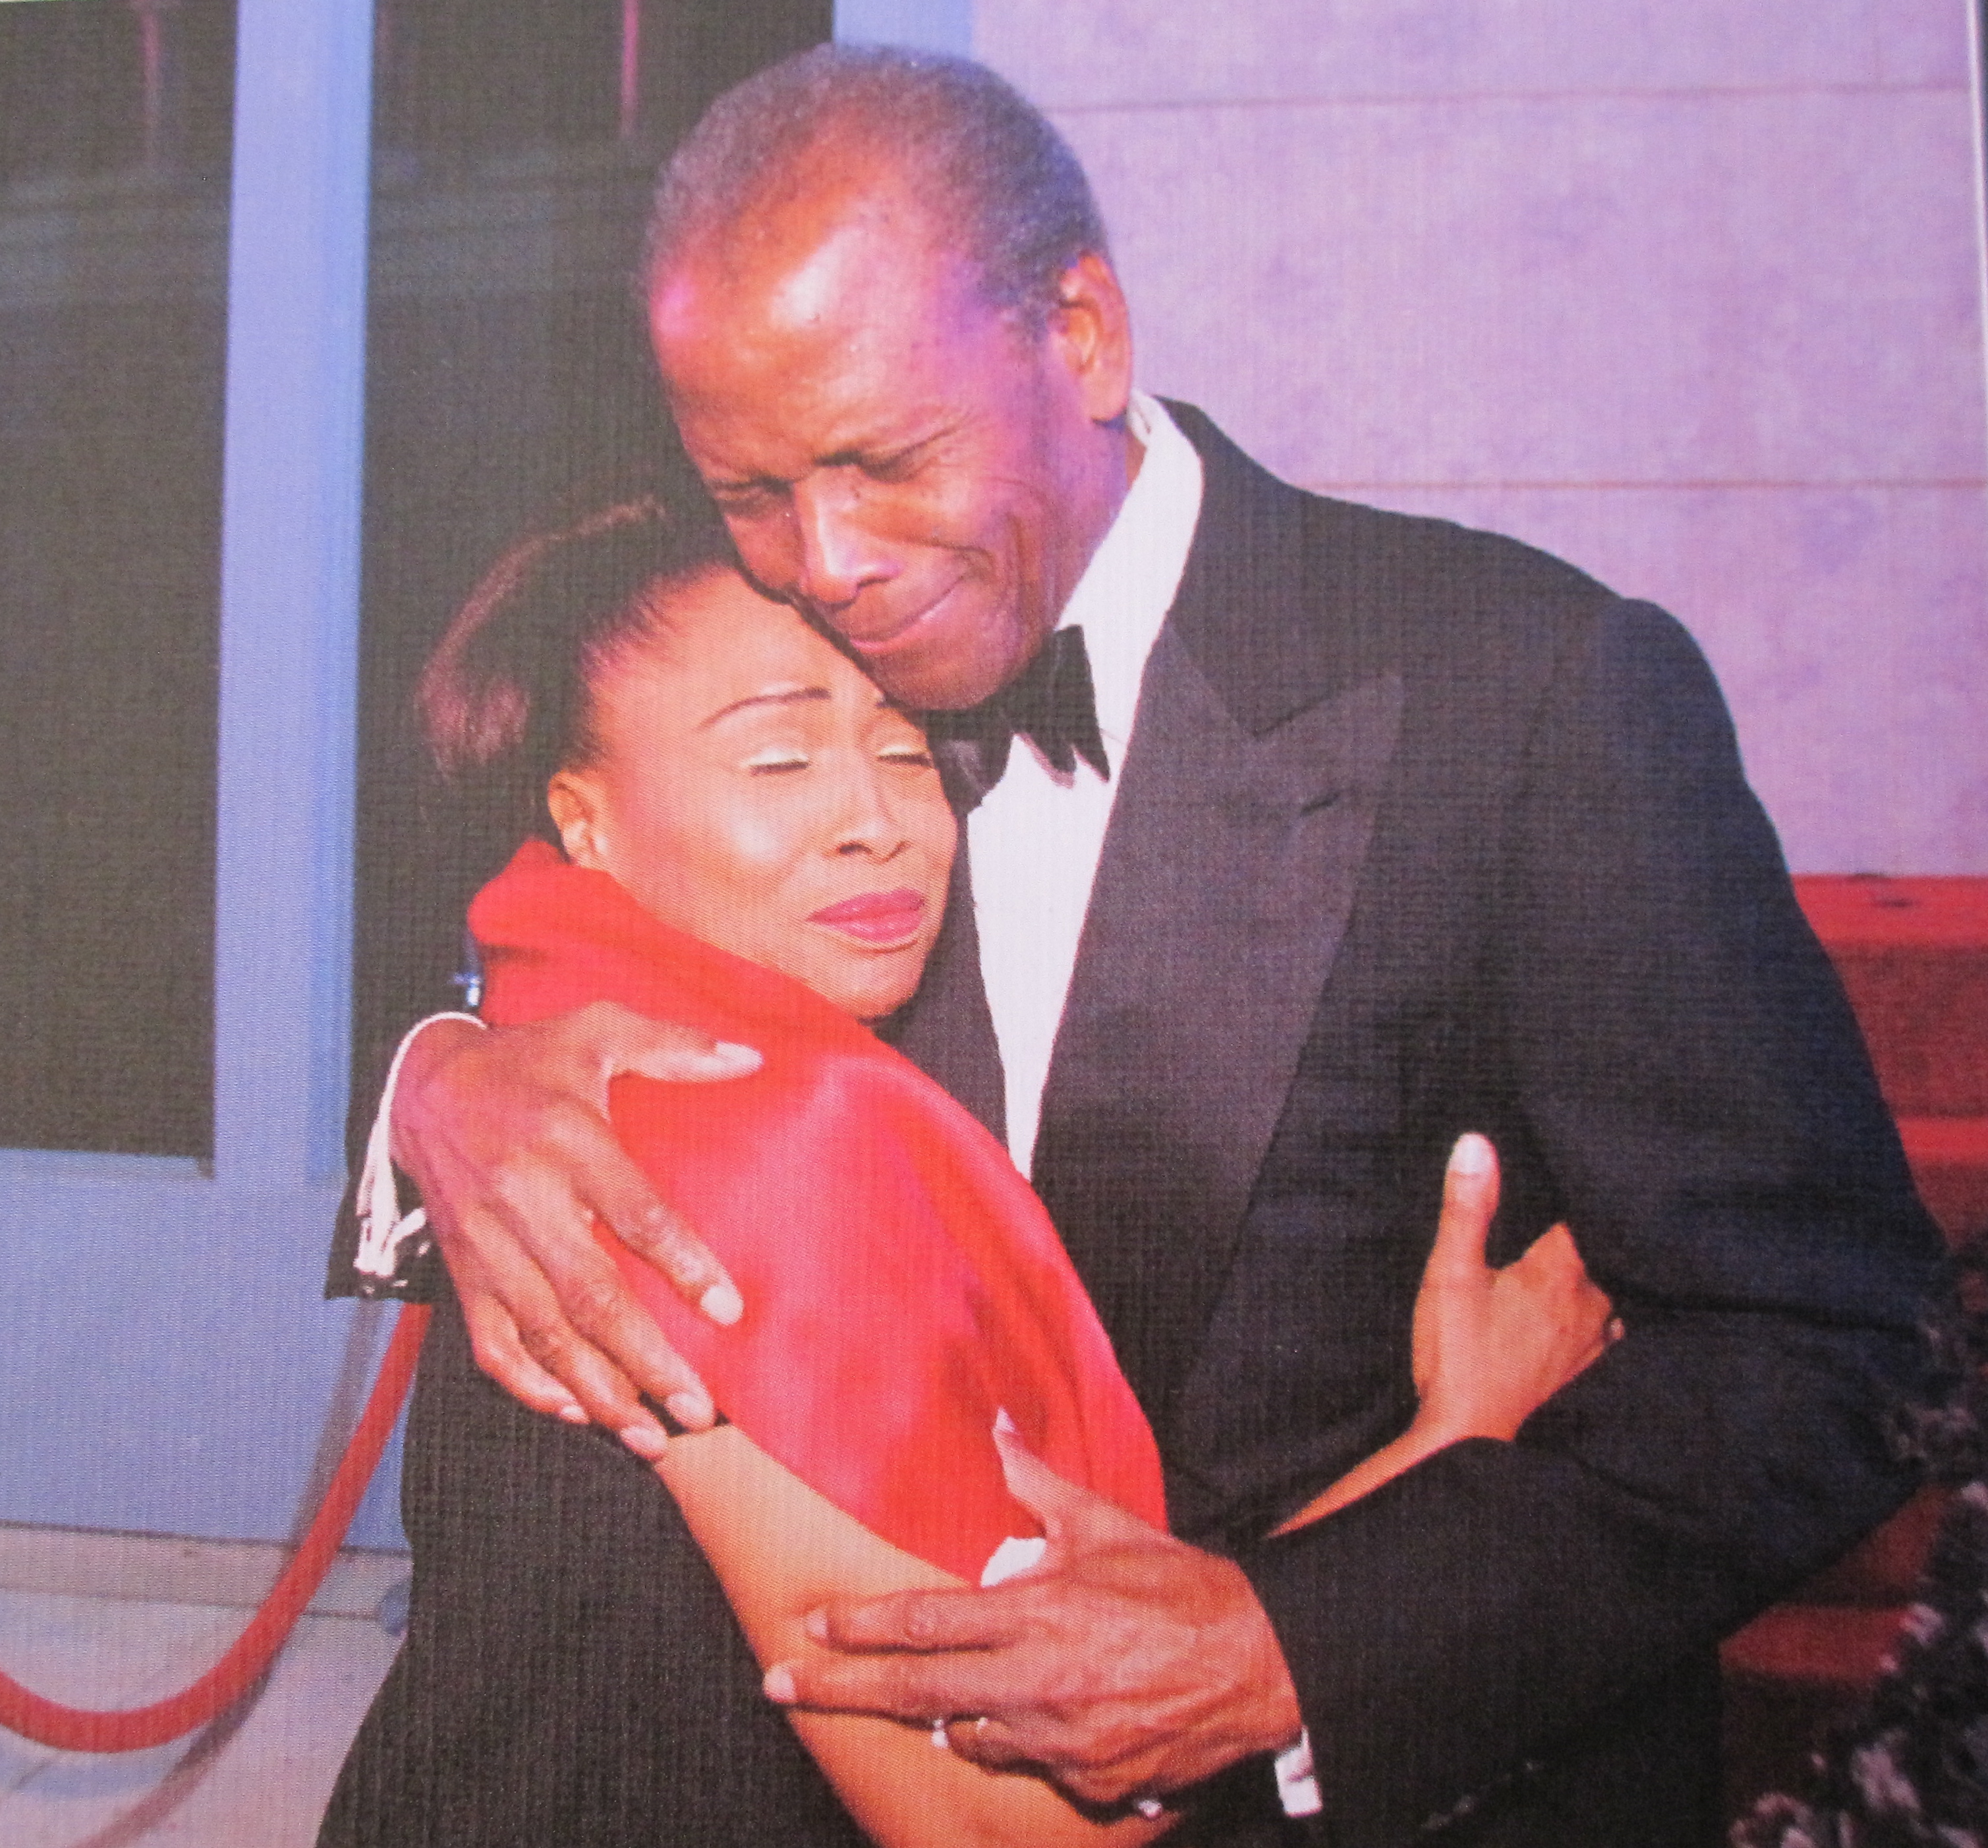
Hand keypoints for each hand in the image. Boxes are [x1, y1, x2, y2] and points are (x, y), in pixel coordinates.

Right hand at [391, 1001, 758, 1450]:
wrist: (424, 1084)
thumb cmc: (529, 1059)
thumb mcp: (598, 1029)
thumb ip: (674, 1046)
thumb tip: (750, 1059)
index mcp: (567, 1139)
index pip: (634, 1213)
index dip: (683, 1263)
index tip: (727, 1311)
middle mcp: (524, 1198)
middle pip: (590, 1294)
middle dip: (646, 1360)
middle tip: (699, 1409)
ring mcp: (487, 1243)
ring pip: (544, 1334)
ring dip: (599, 1392)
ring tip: (652, 1436)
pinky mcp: (462, 1271)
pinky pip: (492, 1343)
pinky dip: (531, 1385)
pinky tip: (577, 1411)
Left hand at [764, 1424, 1301, 1810]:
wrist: (1260, 1664)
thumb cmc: (1180, 1586)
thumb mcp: (1105, 1524)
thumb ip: (1038, 1485)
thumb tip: (998, 1432)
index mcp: (1035, 1612)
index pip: (921, 1623)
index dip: (858, 1625)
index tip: (810, 1623)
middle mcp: (1035, 1682)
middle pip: (913, 1692)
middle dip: (837, 1690)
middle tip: (780, 1685)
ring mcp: (1058, 1741)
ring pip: (968, 1737)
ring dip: (946, 1717)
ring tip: (939, 1699)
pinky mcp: (1088, 1782)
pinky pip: (1031, 1765)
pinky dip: (1021, 1742)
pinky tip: (1039, 1718)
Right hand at [1410, 1133, 1617, 1447]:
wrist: (1467, 1438)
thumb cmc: (1456, 1355)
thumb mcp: (1451, 1274)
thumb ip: (1466, 1208)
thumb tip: (1476, 1143)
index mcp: (1558, 1274)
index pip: (1590, 1218)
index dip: (1589, 1192)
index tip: (1581, 1169)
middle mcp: (1588, 1305)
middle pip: (1606, 1253)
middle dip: (1596, 1232)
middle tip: (1588, 1205)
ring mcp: (1591, 1341)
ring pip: (1613, 1291)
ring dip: (1603, 1273)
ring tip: (1593, 1253)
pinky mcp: (1583, 1369)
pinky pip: (1610, 1330)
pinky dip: (1605, 1312)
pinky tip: (1594, 1310)